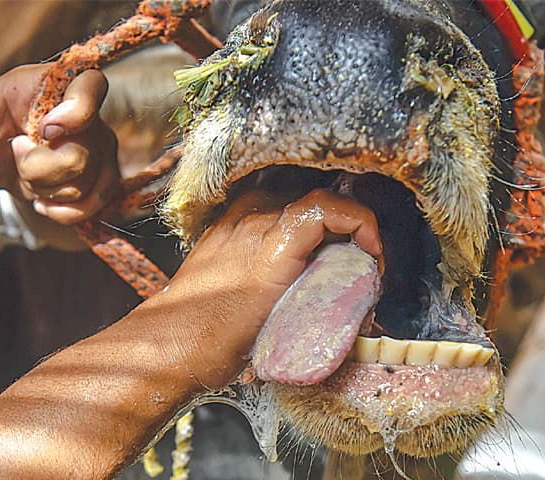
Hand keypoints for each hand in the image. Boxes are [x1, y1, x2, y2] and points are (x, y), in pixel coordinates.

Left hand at [0, 64, 119, 223]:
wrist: (0, 153)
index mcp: (52, 86)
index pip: (91, 84)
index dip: (77, 111)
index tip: (45, 130)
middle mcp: (87, 114)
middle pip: (79, 155)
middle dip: (37, 170)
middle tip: (17, 153)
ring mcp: (100, 146)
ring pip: (84, 184)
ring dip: (46, 191)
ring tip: (28, 176)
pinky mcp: (105, 175)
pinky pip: (95, 203)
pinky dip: (64, 212)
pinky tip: (44, 203)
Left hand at [153, 189, 381, 388]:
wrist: (173, 340)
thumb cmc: (221, 338)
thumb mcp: (287, 326)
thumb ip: (323, 304)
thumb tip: (357, 308)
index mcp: (273, 243)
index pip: (329, 204)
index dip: (362, 221)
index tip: (370, 251)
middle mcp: (253, 220)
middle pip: (316, 203)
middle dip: (344, 229)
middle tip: (353, 263)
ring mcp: (235, 218)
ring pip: (293, 203)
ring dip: (316, 226)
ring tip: (320, 260)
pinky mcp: (223, 224)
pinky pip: (266, 209)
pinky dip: (287, 225)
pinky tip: (288, 254)